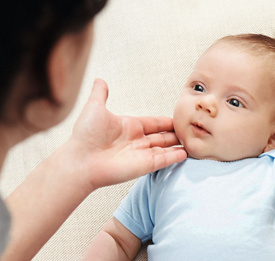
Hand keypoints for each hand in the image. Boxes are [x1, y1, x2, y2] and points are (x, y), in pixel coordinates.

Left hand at [66, 78, 186, 189]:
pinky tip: (186, 154)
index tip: (177, 119)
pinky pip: (164, 160)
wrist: (81, 160)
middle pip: (162, 136)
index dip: (165, 122)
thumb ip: (100, 94)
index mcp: (129, 127)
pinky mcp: (145, 165)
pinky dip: (175, 157)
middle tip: (189, 131)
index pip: (153, 123)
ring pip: (166, 148)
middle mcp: (137, 140)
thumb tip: (100, 80)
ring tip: (192, 142)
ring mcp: (142, 154)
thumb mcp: (94, 107)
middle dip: (175, 134)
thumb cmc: (86, 135)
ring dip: (178, 145)